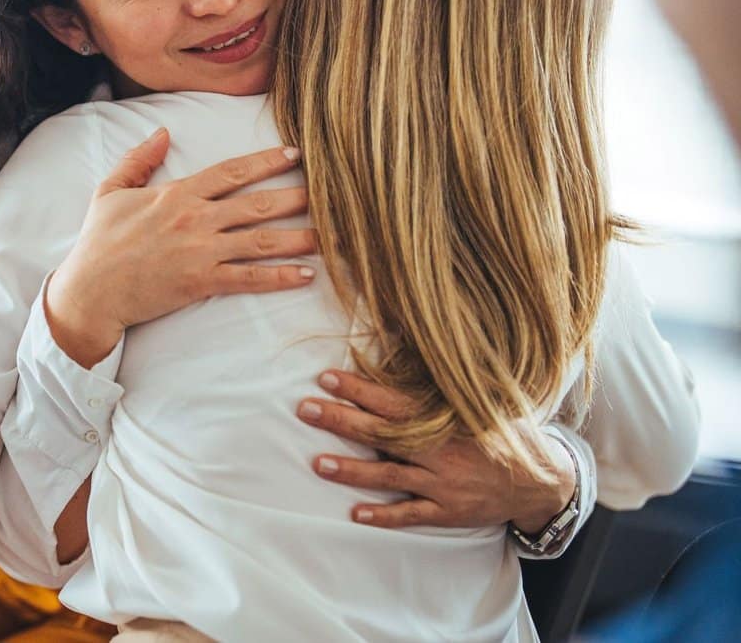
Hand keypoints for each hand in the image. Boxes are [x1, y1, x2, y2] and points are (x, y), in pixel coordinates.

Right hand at [45, 131, 316, 366]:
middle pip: (257, 204)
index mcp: (176, 194)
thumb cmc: (98, 243)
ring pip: (261, 241)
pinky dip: (280, 277)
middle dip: (297, 197)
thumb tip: (162, 132)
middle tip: (332, 193)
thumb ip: (138, 160)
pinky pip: (249, 279)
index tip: (294, 155)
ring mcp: (200, 252)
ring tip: (333, 235)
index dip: (265, 162)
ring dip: (300, 237)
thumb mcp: (110, 191)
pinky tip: (306, 274)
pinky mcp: (201, 283)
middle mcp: (195, 219)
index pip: (231, 172)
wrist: (90, 291)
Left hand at [299, 370, 574, 532]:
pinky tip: (355, 513)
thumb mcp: (481, 398)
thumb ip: (445, 376)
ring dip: (352, 470)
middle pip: (382, 435)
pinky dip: (384, 514)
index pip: (394, 401)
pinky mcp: (448, 511)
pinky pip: (411, 514)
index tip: (326, 378)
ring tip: (317, 464)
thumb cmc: (503, 430)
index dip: (359, 389)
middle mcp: (441, 450)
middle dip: (341, 421)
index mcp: (446, 419)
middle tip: (305, 410)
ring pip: (390, 476)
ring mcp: (443, 483)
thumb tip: (407, 333)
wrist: (542, 480)